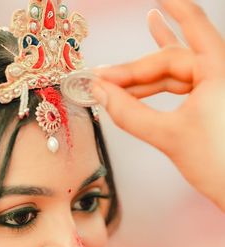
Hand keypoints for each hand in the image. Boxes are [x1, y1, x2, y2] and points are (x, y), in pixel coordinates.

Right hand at [92, 0, 224, 210]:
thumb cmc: (218, 165)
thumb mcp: (167, 136)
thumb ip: (129, 112)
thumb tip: (100, 93)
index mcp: (218, 69)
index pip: (185, 34)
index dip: (171, 12)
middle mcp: (220, 73)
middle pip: (172, 59)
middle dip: (135, 69)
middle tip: (102, 78)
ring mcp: (217, 89)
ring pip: (175, 76)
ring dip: (143, 82)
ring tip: (113, 82)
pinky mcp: (213, 105)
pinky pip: (182, 88)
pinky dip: (160, 88)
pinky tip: (144, 81)